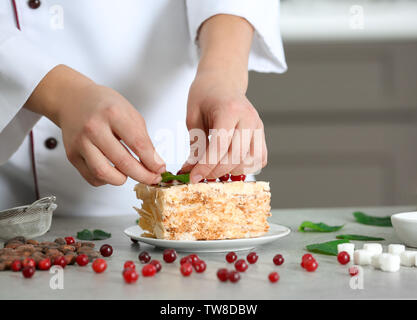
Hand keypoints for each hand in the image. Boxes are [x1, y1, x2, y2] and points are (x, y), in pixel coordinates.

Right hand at [24, 65, 164, 185]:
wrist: (72, 100)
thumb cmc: (102, 105)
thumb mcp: (128, 112)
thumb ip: (142, 138)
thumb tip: (155, 163)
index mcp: (112, 113)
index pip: (138, 143)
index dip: (152, 161)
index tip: (160, 169)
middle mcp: (94, 128)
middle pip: (122, 162)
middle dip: (143, 175)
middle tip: (152, 178)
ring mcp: (80, 142)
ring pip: (104, 173)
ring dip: (122, 179)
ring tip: (130, 173)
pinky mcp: (72, 155)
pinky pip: (92, 177)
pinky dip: (107, 179)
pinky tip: (113, 171)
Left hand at [181, 70, 266, 182]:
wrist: (222, 80)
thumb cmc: (205, 95)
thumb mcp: (193, 117)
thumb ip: (195, 145)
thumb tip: (190, 171)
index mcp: (229, 110)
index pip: (220, 146)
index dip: (206, 166)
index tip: (194, 177)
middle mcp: (248, 118)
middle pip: (236, 157)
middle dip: (217, 172)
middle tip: (201, 177)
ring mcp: (258, 126)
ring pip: (250, 161)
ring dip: (232, 172)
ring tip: (215, 170)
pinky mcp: (261, 133)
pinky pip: (260, 158)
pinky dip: (246, 167)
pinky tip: (231, 166)